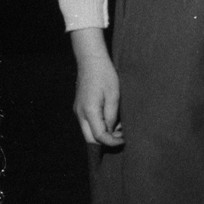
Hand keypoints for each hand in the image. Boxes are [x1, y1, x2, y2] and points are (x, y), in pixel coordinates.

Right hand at [70, 30, 121, 146]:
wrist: (91, 61)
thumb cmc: (105, 75)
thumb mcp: (114, 95)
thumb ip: (112, 116)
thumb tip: (111, 131)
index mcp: (89, 111)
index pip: (98, 137)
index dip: (112, 142)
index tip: (125, 140)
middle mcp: (80, 114)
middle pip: (90, 139)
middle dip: (106, 141)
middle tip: (122, 136)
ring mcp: (78, 111)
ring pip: (89, 132)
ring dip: (104, 134)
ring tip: (120, 127)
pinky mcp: (81, 107)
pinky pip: (88, 123)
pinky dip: (100, 126)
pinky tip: (112, 120)